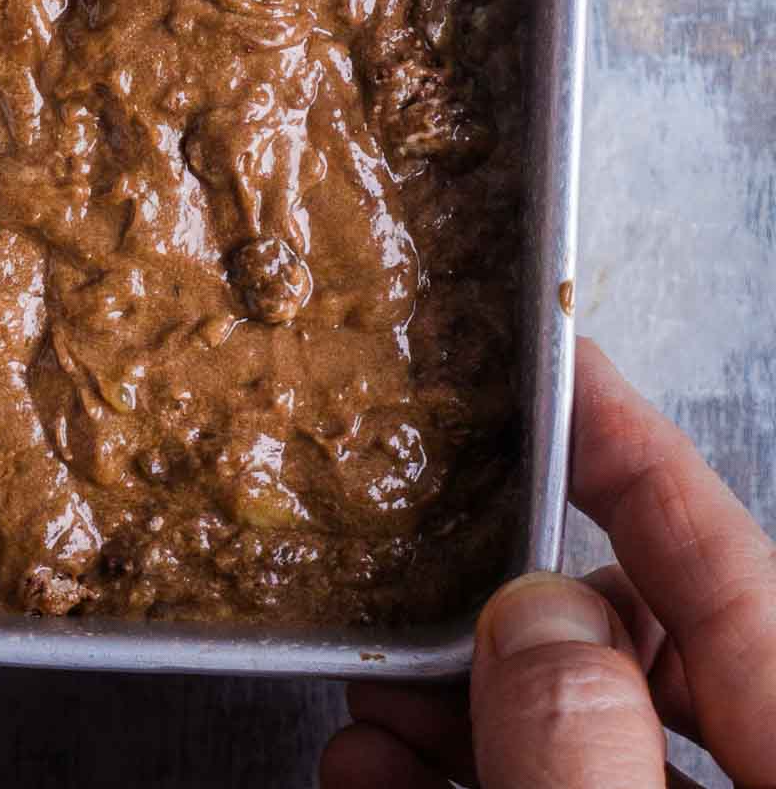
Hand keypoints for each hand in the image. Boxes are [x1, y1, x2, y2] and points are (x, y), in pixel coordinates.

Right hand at [322, 338, 775, 787]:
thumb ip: (585, 752)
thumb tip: (529, 617)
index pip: (722, 556)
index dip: (628, 444)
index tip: (554, 360)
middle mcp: (761, 781)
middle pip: (638, 636)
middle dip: (504, 603)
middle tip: (411, 587)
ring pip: (582, 734)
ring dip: (457, 704)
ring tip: (369, 702)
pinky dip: (455, 780)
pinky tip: (378, 776)